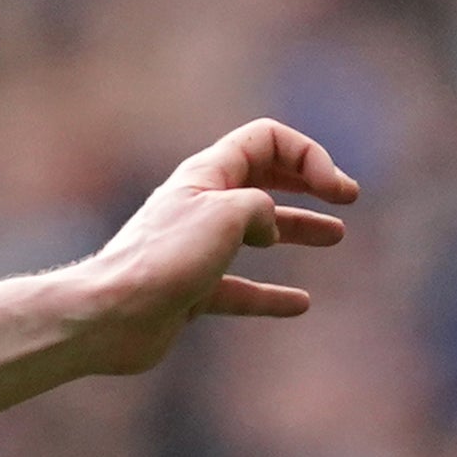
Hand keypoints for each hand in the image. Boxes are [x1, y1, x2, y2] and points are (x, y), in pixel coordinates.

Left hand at [51, 119, 359, 379]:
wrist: (109, 316)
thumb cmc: (165, 259)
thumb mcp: (229, 213)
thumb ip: (262, 207)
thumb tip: (268, 228)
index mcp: (208, 175)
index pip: (266, 140)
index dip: (308, 156)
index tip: (335, 189)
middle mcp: (202, 206)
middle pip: (263, 179)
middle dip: (307, 181)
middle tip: (347, 195)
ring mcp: (196, 249)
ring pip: (257, 232)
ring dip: (297, 228)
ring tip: (335, 236)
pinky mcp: (191, 291)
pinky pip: (240, 291)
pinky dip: (270, 295)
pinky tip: (300, 305)